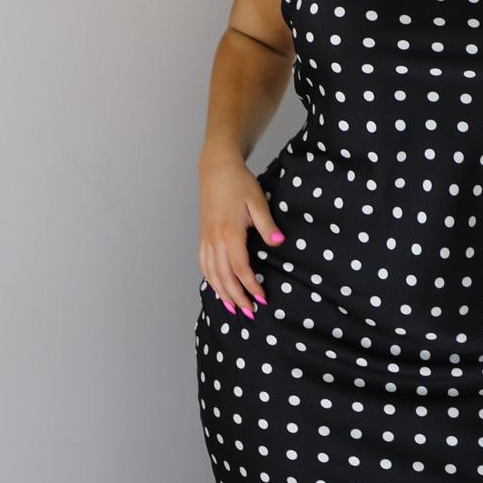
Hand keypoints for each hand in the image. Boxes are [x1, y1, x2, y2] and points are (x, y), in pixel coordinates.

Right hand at [198, 150, 284, 317]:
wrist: (217, 169)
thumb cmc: (239, 183)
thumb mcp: (258, 202)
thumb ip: (267, 225)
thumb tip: (278, 242)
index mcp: (229, 232)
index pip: (240, 267)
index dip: (251, 285)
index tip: (262, 298)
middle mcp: (214, 239)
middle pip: (224, 276)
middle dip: (237, 297)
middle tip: (249, 313)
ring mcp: (206, 238)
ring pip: (211, 273)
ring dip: (222, 292)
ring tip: (233, 308)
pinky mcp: (203, 236)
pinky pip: (204, 263)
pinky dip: (210, 279)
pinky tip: (217, 288)